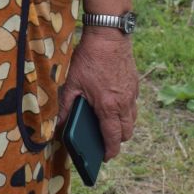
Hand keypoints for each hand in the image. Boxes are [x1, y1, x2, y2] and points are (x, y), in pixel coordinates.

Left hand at [58, 29, 139, 159]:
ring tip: (110, 126)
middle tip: (106, 142)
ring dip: (124, 126)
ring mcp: (132, 94)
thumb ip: (65, 106)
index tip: (105, 158)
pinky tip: (114, 105)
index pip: (113, 138)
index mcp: (108, 106)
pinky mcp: (135, 84)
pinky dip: (126, 111)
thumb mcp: (71, 82)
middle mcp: (124, 103)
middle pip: (127, 132)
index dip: (110, 151)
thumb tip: (58, 124)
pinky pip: (134, 105)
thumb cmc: (89, 58)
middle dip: (118, 141)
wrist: (109, 35)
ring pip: (132, 120)